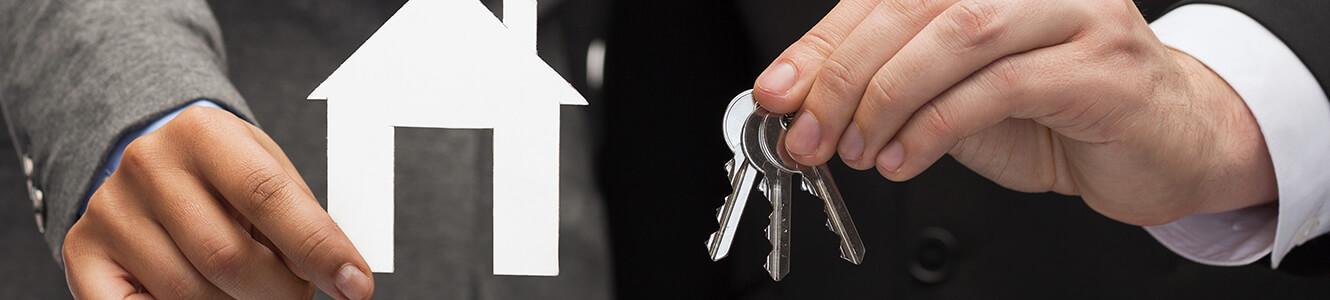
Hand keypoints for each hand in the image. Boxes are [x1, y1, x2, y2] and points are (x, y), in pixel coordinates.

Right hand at [63, 106, 373, 298]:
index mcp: (204, 133)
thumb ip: (300, 219)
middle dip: (280, 291)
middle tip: (298, 292)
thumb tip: (340, 276)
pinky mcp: (83, 252)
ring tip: (255, 291)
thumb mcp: (269, 173)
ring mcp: (110, 211)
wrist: (153, 160)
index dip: (320, 249)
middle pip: (229, 258)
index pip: (271, 198)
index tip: (357, 287)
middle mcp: (148, 165)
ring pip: (190, 294)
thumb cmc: (227, 176)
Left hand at [753, 0, 1276, 224]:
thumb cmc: (1055, 110)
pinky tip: (904, 159)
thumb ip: (886, 84)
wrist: (1159, 142)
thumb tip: (802, 99)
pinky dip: (937, 127)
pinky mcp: (1103, 65)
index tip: (779, 91)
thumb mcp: (950, 92)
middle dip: (845, 75)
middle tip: (809, 130)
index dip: (823, 44)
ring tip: (857, 148)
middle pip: (914, 7)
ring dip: (889, 99)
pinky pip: (1002, 87)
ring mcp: (1076, 11)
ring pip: (959, 35)